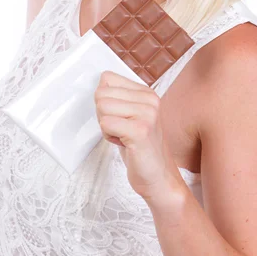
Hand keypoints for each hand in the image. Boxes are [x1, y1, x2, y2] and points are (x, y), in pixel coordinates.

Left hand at [94, 70, 183, 201]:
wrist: (158, 177)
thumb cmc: (140, 148)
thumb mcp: (131, 116)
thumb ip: (118, 98)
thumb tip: (98, 85)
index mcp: (147, 92)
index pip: (107, 78)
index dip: (105, 100)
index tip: (119, 116)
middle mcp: (149, 99)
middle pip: (101, 93)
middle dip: (104, 114)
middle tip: (121, 129)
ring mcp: (147, 114)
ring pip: (102, 107)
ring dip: (106, 126)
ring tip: (124, 136)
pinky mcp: (141, 130)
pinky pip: (106, 124)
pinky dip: (109, 136)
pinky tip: (124, 143)